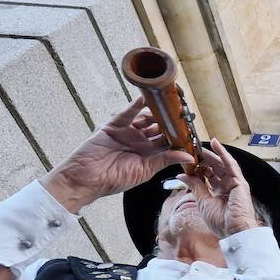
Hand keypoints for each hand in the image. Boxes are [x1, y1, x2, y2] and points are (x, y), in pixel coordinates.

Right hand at [41, 99, 193, 212]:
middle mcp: (139, 141)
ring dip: (156, 113)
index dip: (178, 136)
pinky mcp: (113, 126)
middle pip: (158, 127)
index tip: (192, 130)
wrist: (87, 179)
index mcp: (148, 154)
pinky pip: (127, 114)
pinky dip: (135, 106)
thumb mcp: (145, 170)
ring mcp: (127, 132)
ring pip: (145, 119)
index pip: (167, 142)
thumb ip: (165, 160)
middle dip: (170, 122)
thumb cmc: (114, 179)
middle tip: (183, 114)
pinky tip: (145, 100)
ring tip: (168, 107)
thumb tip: (188, 155)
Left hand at [178, 139, 261, 239]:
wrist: (233, 230)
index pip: (208, 176)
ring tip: (200, 146)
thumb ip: (194, 186)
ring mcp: (234, 183)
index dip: (198, 168)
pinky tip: (216, 144)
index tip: (188, 162)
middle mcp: (227, 186)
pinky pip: (230, 164)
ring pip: (221, 164)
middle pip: (214, 168)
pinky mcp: (239, 181)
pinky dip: (223, 153)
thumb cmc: (220, 221)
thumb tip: (182, 175)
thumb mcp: (202, 201)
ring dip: (211, 154)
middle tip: (193, 151)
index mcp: (219, 193)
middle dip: (203, 159)